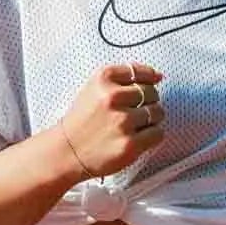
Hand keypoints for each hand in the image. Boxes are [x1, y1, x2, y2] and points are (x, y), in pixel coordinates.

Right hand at [59, 62, 165, 176]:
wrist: (66, 152)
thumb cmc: (82, 121)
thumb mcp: (94, 89)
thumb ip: (123, 78)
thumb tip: (158, 76)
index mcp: (103, 79)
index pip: (139, 72)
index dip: (145, 80)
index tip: (144, 87)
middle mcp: (112, 97)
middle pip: (151, 92)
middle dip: (148, 102)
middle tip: (133, 112)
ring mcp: (122, 121)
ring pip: (157, 112)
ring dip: (151, 119)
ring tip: (134, 125)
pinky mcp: (130, 144)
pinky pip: (158, 133)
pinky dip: (152, 135)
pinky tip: (137, 137)